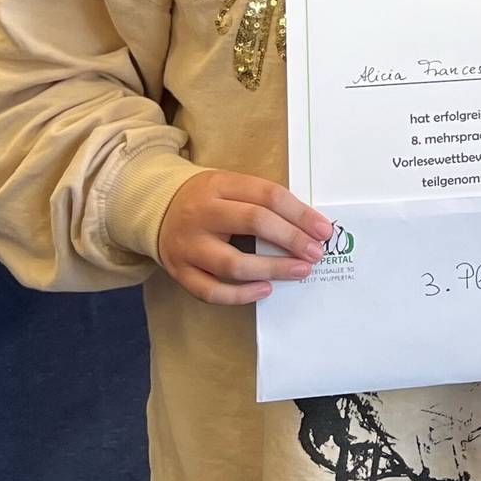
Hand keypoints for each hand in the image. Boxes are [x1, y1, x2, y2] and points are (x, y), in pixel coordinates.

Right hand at [157, 170, 333, 304]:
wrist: (156, 209)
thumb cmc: (208, 199)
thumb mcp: (232, 186)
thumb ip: (264, 201)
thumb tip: (310, 226)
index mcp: (219, 185)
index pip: (267, 196)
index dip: (300, 214)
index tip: (324, 230)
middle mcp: (201, 214)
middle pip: (253, 223)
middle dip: (292, 239)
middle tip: (316, 252)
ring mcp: (187, 245)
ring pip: (233, 263)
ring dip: (272, 269)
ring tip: (300, 271)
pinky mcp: (178, 272)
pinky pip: (210, 291)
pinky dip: (240, 295)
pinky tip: (265, 289)